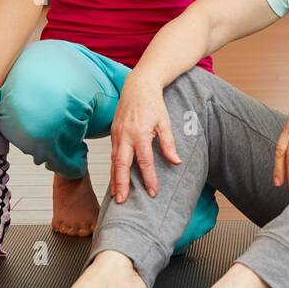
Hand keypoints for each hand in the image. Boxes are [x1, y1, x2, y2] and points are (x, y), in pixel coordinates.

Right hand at [109, 74, 180, 203]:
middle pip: (121, 165)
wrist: (137, 86)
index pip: (144, 161)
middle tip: (122, 201)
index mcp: (139, 134)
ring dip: (114, 179)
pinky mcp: (113, 134)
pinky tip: (115, 179)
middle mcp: (125, 136)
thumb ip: (168, 143)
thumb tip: (176, 162)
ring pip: (113, 161)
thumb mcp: (165, 122)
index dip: (149, 178)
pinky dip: (113, 168)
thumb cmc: (153, 104)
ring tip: (116, 195)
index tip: (153, 192)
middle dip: (121, 184)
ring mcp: (116, 135)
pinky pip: (112, 155)